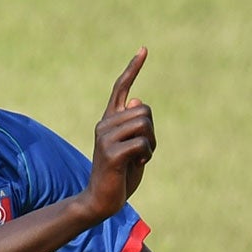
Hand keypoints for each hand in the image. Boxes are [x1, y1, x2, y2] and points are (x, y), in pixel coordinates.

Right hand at [88, 48, 155, 215]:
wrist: (99, 202)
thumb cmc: (118, 176)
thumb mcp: (130, 147)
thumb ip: (134, 126)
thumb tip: (136, 99)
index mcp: (108, 121)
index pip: (120, 88)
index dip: (133, 68)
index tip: (144, 49)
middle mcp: (104, 125)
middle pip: (144, 110)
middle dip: (152, 132)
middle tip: (144, 152)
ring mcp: (105, 138)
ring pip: (144, 124)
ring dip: (151, 144)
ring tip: (139, 159)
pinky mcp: (111, 153)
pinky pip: (142, 144)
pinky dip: (147, 155)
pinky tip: (137, 165)